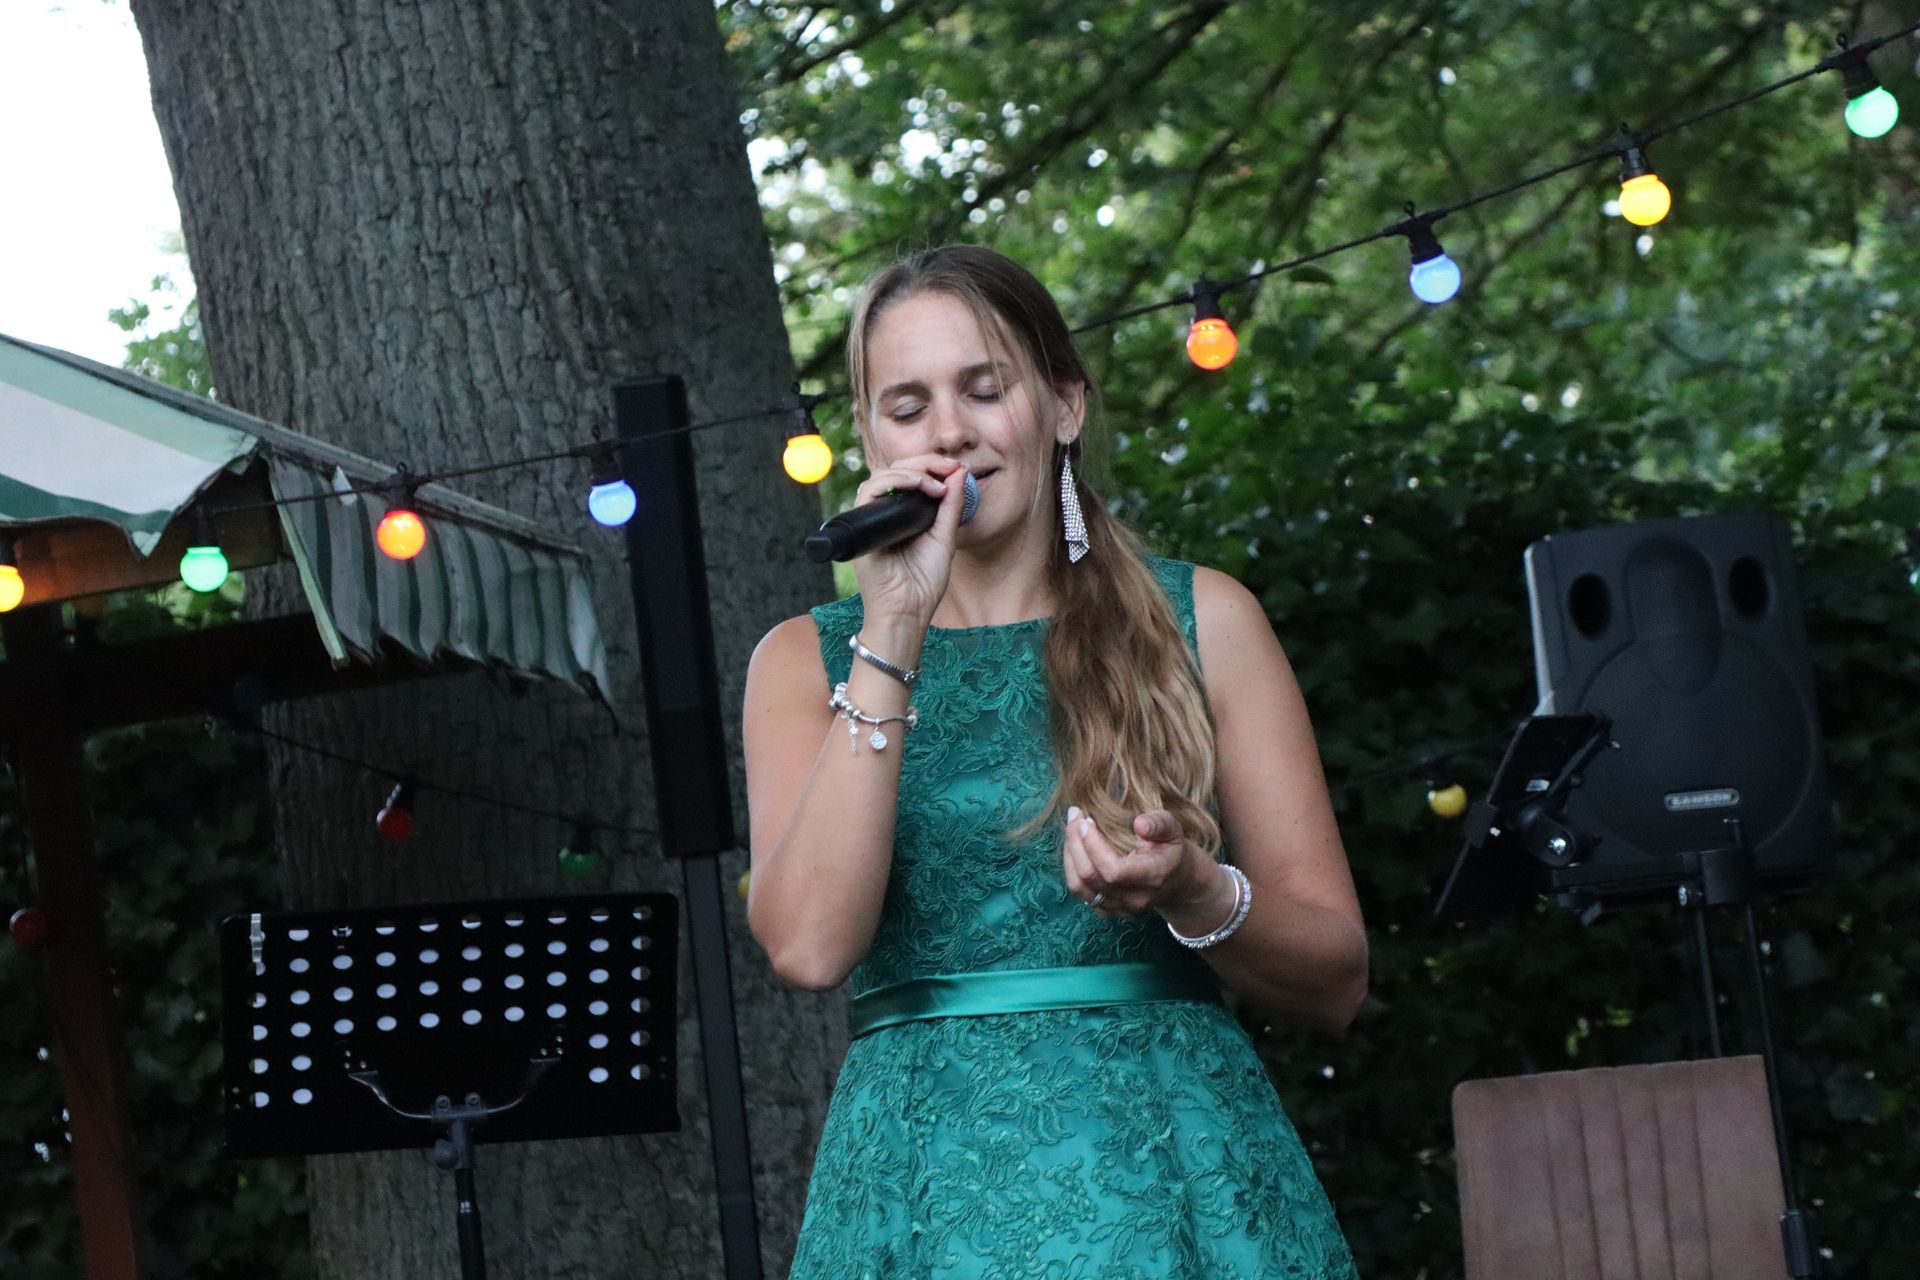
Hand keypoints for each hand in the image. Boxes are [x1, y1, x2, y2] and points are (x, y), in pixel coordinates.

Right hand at [849, 453, 970, 627]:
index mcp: (904, 515)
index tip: (956, 468)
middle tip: (950, 466)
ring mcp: (871, 518)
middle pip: (897, 470)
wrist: (907, 612)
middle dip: (926, 462)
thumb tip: (960, 472)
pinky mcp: (861, 525)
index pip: (912, 477)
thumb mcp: (944, 538)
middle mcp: (885, 512)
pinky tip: (917, 486)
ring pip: (882, 475)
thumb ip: (950, 506)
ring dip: (912, 471)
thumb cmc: (923, 583)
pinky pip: (869, 491)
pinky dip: (893, 481)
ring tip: (936, 483)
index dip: (933, 466)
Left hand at [1062, 806, 1220, 921]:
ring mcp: (1119, 909)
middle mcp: (1133, 899)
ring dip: (1069, 854)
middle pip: (1091, 876)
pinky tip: (1076, 847)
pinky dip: (1072, 867)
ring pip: (1079, 886)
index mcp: (1151, 878)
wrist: (1179, 884)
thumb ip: (1160, 824)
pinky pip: (1080, 892)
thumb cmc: (1173, 851)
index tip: (1086, 820)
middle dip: (1075, 842)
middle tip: (1074, 815)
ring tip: (1072, 828)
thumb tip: (1139, 824)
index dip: (1093, 846)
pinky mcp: (1107, 911)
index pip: (1113, 871)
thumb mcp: (1175, 831)